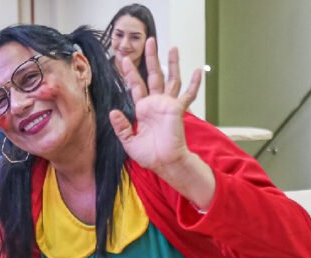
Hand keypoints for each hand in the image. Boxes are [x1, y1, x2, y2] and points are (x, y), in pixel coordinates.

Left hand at [109, 38, 201, 173]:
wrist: (165, 163)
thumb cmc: (149, 154)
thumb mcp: (128, 141)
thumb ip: (121, 127)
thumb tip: (113, 111)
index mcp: (142, 109)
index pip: (135, 86)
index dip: (129, 73)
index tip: (122, 59)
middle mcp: (155, 103)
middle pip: (153, 75)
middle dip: (151, 58)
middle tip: (150, 40)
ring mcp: (167, 105)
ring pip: (171, 79)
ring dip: (172, 63)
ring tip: (173, 47)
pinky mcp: (178, 110)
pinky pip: (188, 95)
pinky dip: (193, 83)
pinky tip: (197, 70)